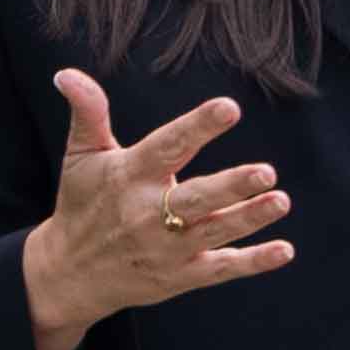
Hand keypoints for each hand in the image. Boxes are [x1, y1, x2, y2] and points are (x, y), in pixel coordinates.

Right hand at [19, 70, 291, 349]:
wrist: (68, 273)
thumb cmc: (82, 203)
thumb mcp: (80, 156)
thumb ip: (88, 112)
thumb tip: (65, 73)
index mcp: (130, 176)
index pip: (168, 146)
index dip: (198, 127)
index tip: (229, 108)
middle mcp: (149, 214)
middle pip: (196, 198)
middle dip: (231, 186)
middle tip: (267, 172)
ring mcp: (167, 248)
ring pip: (215, 232)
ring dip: (249, 218)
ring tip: (281, 201)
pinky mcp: (180, 276)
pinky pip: (221, 269)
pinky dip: (253, 262)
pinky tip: (284, 250)